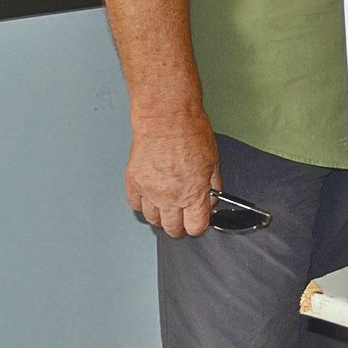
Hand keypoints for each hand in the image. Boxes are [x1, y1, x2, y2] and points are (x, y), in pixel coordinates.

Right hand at [126, 112, 219, 237]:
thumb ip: (212, 185)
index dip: (199, 226)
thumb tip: (211, 199)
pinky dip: (143, 204)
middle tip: (183, 217)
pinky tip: (150, 197)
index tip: (198, 220)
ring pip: (152, 219)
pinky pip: (135, 204)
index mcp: (193, 194)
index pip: (195, 227)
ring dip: (161, 216)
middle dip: (180, 226)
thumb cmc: (191, 133)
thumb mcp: (214, 161)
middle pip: (172, 229)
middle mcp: (170, 198)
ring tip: (167, 207)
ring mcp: (149, 192)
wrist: (166, 119)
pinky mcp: (133, 182)